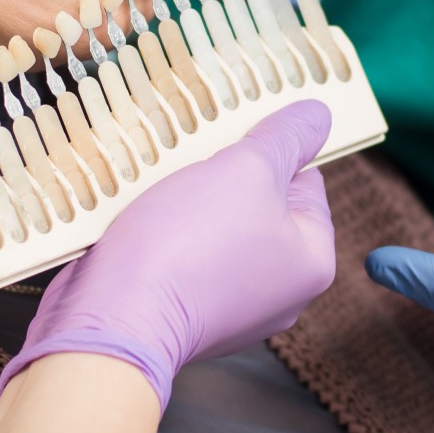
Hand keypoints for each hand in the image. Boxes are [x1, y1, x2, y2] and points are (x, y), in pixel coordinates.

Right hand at [0, 100, 337, 406]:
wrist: (114, 317)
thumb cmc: (188, 245)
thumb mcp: (248, 170)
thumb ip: (287, 139)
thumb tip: (319, 115)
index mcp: (312, 263)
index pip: (307, 182)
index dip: (270, 156)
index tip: (233, 148)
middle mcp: (280, 294)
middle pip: (261, 206)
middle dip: (226, 180)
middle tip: (196, 170)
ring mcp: (231, 308)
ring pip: (218, 229)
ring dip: (192, 204)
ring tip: (166, 194)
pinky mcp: (186, 313)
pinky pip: (185, 257)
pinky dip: (168, 237)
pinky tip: (146, 225)